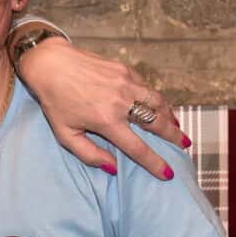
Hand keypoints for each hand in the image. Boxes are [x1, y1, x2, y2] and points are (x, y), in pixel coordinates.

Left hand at [15, 36, 189, 177]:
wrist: (51, 63)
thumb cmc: (55, 102)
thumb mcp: (65, 135)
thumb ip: (89, 154)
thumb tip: (113, 168)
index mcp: (106, 121)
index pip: (138, 148)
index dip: (155, 163)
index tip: (167, 173)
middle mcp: (121, 102)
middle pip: (157, 123)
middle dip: (174, 136)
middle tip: (185, 145)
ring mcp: (126, 83)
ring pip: (157, 102)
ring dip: (170, 116)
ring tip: (176, 126)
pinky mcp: (125, 70)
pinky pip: (147, 88)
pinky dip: (157, 100)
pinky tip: (158, 106)